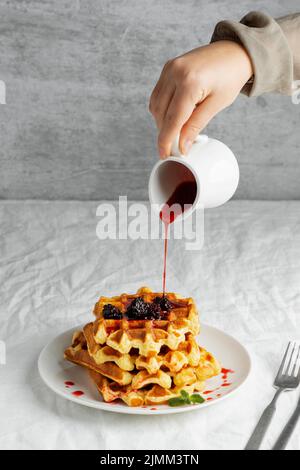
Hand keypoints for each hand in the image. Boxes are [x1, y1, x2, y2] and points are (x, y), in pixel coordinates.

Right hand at [149, 40, 252, 157]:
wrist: (234, 51)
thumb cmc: (230, 77)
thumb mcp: (216, 105)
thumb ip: (195, 126)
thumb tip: (183, 146)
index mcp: (190, 83)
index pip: (172, 119)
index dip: (166, 140)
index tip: (165, 154)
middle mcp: (175, 73)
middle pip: (161, 113)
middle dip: (165, 132)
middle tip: (174, 146)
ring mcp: (170, 68)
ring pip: (156, 105)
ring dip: (162, 121)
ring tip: (176, 130)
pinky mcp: (168, 67)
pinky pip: (158, 94)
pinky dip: (162, 108)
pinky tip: (174, 114)